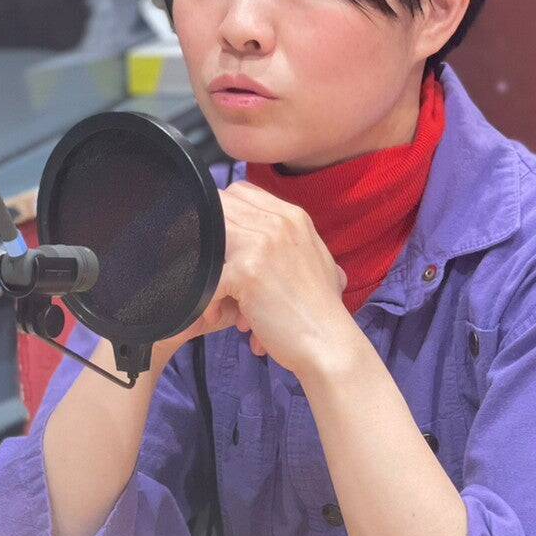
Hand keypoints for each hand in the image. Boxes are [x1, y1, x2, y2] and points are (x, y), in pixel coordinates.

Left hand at [161, 182, 348, 376]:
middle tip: (212, 270)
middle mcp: (278, 222)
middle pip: (221, 208)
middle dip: (210, 239)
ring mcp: (262, 244)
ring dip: (205, 266)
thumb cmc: (320, 310)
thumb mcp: (314, 260)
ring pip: (209, 238)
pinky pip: (207, 277)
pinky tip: (216, 317)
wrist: (329, 343)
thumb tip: (257, 236)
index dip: (224, 215)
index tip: (222, 244)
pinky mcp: (248, 271)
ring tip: (216, 296)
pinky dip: (206, 299)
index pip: (241, 192)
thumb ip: (288, 240)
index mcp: (293, 216)